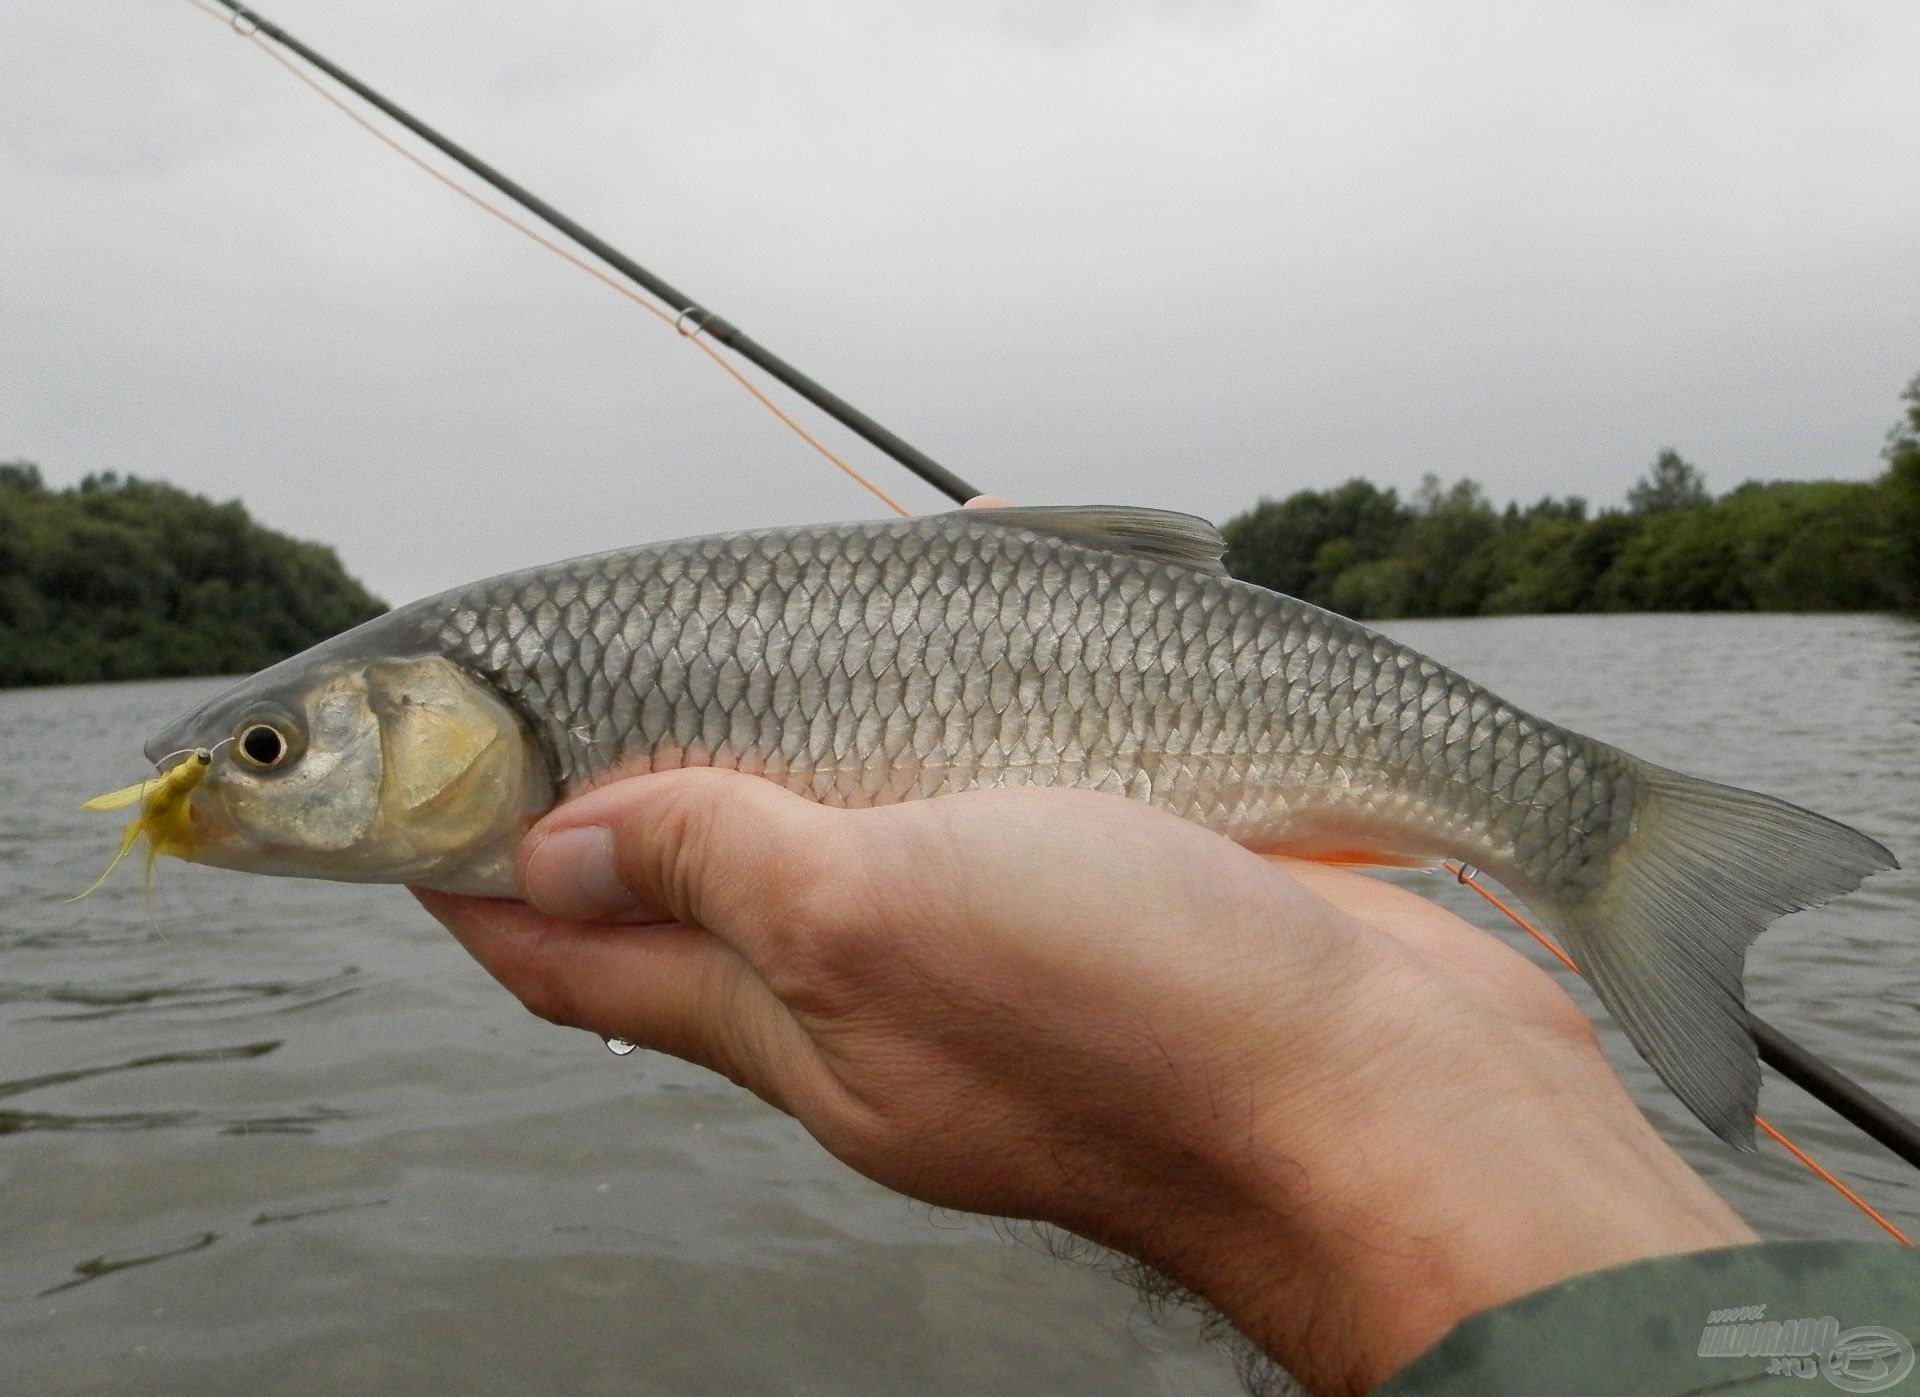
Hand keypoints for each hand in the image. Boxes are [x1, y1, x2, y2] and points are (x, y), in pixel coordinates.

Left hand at [417, 772, 1753, 1394]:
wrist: (1406, 1097)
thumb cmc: (1147, 1014)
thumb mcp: (891, 915)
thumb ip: (717, 870)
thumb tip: (551, 849)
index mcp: (793, 1020)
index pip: (573, 947)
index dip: (477, 861)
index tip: (414, 772)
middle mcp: (871, 994)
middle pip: (692, 885)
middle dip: (621, 780)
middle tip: (580, 670)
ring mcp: (982, 950)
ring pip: (842, 832)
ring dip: (792, 740)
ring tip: (742, 642)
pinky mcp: (1089, 899)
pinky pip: (975, 798)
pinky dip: (939, 717)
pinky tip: (961, 625)